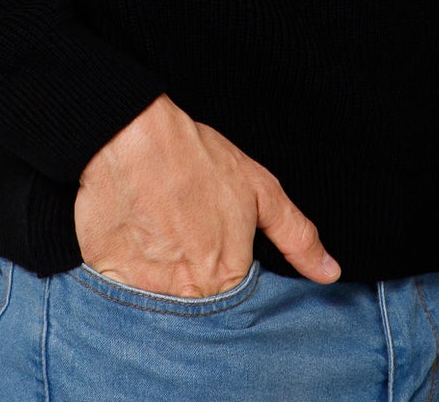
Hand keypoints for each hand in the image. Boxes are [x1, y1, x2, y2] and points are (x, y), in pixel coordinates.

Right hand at [73, 92, 340, 298]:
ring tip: (156, 234)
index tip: (209, 240)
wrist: (133, 134)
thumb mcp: (259, 189)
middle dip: (191, 277)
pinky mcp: (109, 279)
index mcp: (229, 278)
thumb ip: (297, 236)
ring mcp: (147, 290)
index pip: (232, 298)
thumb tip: (330, 273)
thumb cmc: (197, 158)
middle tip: (180, 234)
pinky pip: (121, 292)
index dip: (222, 268)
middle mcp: (190, 293)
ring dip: (158, 277)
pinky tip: (132, 238)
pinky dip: (126, 272)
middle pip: (196, 304)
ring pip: (159, 302)